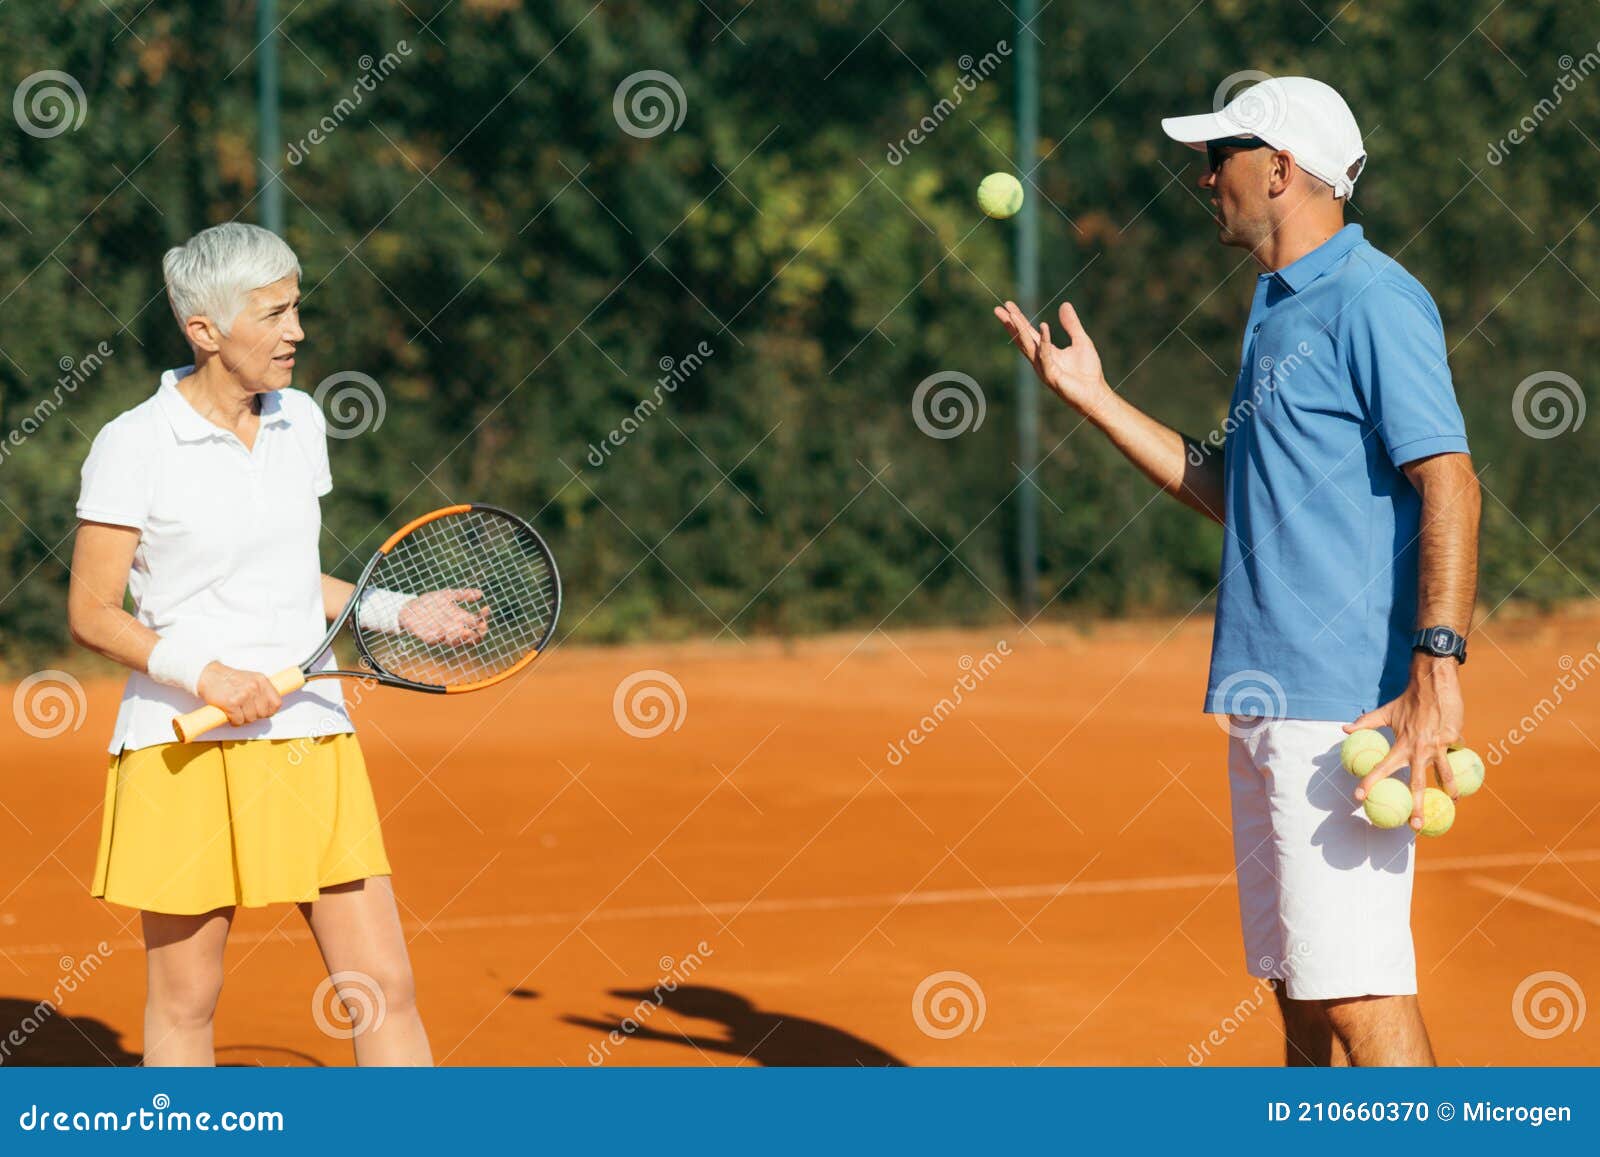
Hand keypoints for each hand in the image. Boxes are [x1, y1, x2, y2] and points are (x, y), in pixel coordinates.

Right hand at [197, 662, 283, 726]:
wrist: (209, 676)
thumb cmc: (229, 679)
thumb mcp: (251, 679)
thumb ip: (261, 691)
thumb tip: (269, 708)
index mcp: (261, 681)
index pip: (276, 703)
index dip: (269, 711)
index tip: (262, 712)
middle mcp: (254, 687)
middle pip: (263, 713)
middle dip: (254, 716)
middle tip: (245, 712)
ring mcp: (243, 695)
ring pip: (251, 718)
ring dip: (243, 719)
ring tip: (237, 712)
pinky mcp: (231, 703)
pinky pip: (238, 721)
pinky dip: (234, 721)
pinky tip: (230, 715)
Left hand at [399, 588, 490, 646]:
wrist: (410, 606)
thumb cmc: (431, 601)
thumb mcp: (448, 595)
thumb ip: (463, 595)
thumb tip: (481, 593)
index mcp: (460, 618)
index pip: (477, 623)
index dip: (484, 617)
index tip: (486, 608)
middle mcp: (454, 628)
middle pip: (472, 637)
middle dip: (479, 633)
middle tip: (480, 626)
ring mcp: (442, 634)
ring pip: (456, 642)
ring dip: (461, 638)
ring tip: (464, 632)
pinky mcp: (428, 636)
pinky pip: (435, 640)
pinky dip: (439, 637)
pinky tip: (442, 632)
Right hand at [993, 300, 1110, 413]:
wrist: (1095, 393)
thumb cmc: (1088, 371)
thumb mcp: (1081, 341)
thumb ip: (1071, 324)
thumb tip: (1064, 304)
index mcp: (1045, 352)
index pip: (1028, 333)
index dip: (1018, 319)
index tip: (1008, 305)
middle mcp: (1040, 360)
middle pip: (1022, 339)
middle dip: (1011, 323)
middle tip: (998, 308)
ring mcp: (1043, 368)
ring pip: (1028, 345)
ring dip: (1020, 330)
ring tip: (1012, 315)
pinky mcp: (1051, 375)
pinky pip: (1046, 354)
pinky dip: (1044, 340)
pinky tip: (1043, 325)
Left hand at [1348, 654, 1465, 829]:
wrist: (1434, 682)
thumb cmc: (1409, 700)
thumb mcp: (1387, 712)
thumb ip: (1366, 722)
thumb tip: (1344, 729)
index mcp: (1401, 745)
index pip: (1382, 768)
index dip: (1370, 782)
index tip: (1359, 797)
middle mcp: (1420, 750)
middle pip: (1417, 784)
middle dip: (1416, 808)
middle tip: (1414, 826)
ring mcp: (1439, 746)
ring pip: (1445, 775)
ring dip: (1449, 792)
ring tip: (1451, 804)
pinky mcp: (1454, 740)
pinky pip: (1455, 754)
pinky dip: (1457, 761)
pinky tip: (1460, 770)